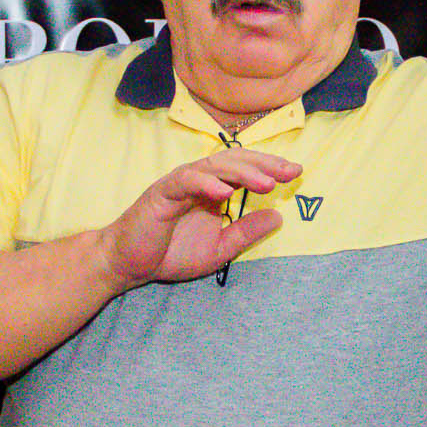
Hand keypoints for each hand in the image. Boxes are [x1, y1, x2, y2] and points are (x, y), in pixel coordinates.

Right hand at [99, 148, 301, 287]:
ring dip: (242, 172)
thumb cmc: (170, 253)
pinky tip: (225, 192)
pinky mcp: (161, 193)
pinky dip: (206, 183)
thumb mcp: (219, 248)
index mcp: (212, 189)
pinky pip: (186, 182)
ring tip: (267, 182)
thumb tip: (279, 217)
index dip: (269, 168)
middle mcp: (198, 180)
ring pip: (214, 167)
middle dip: (263, 164)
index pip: (244, 170)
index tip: (296, 172)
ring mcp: (179, 183)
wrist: (129, 265)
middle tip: (289, 171)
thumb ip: (246, 232)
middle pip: (234, 161)